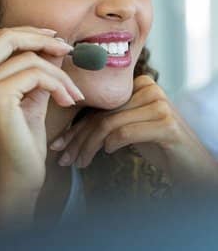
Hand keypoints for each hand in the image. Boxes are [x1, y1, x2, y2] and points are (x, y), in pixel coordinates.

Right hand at [0, 26, 83, 195]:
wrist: (15, 178)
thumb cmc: (21, 141)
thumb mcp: (30, 97)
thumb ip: (37, 70)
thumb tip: (55, 45)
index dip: (27, 33)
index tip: (53, 40)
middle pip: (5, 36)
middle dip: (40, 38)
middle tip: (66, 49)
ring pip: (28, 58)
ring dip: (58, 73)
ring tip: (72, 93)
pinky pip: (36, 74)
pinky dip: (58, 84)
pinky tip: (67, 101)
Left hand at [50, 75, 217, 188]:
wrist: (193, 164)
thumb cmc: (158, 146)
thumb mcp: (130, 128)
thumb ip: (109, 121)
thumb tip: (70, 133)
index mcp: (139, 85)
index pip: (99, 107)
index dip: (76, 127)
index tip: (58, 144)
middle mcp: (149, 89)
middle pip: (102, 114)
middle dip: (78, 139)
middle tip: (62, 158)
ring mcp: (159, 104)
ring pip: (109, 124)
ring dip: (88, 147)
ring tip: (78, 163)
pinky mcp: (166, 123)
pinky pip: (125, 131)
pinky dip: (112, 144)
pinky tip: (106, 153)